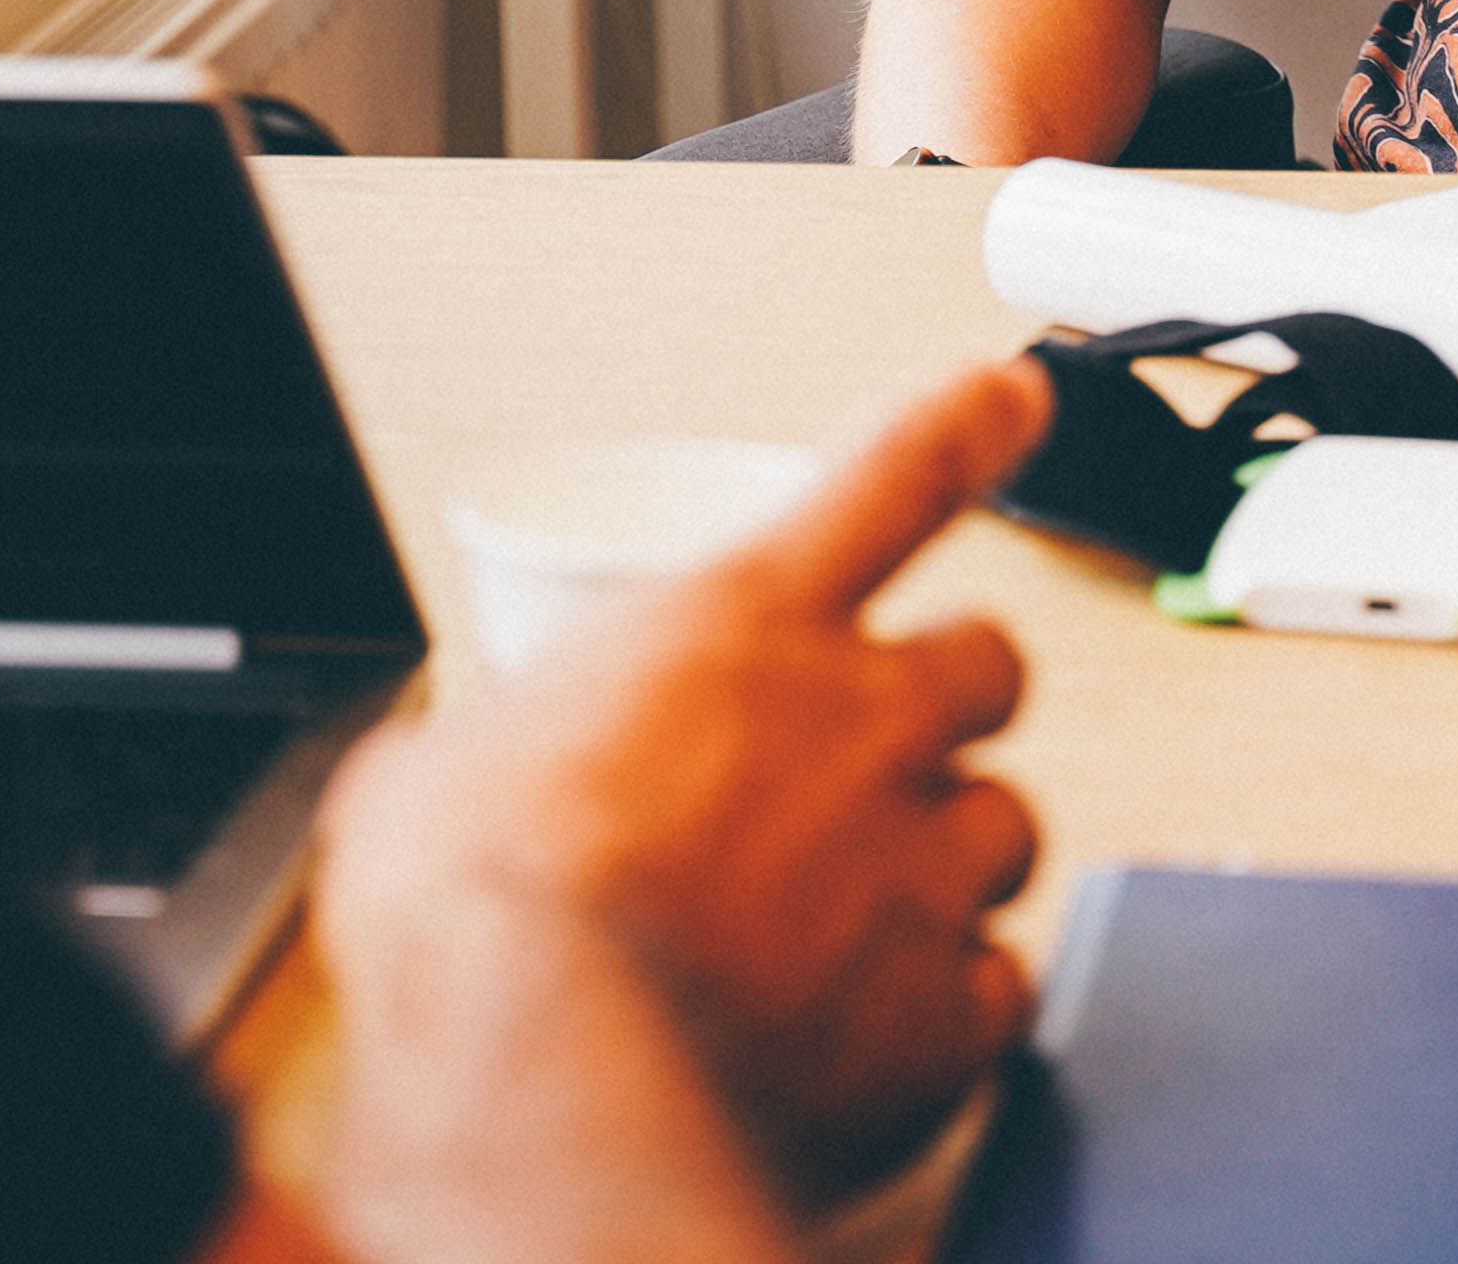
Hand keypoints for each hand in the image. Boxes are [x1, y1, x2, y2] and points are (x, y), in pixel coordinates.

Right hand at [311, 354, 1052, 1216]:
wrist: (542, 1065)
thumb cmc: (479, 908)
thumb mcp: (440, 769)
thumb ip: (501, 748)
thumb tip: (449, 785)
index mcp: (736, 623)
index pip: (892, 477)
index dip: (967, 424)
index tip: (1017, 391)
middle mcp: (857, 722)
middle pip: (989, 662)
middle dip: (951, 696)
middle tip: (884, 751)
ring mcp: (915, 863)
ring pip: (1010, 826)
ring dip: (950, 857)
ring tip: (859, 916)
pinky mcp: (940, 1012)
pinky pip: (1000, 988)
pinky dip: (952, 1006)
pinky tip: (879, 1033)